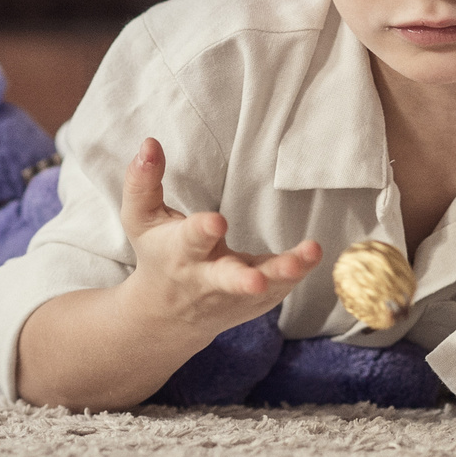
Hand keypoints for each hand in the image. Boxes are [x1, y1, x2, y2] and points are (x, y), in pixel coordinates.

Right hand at [117, 137, 318, 332]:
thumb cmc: (157, 254)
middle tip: (256, 280)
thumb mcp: (141, 219)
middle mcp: (208, 278)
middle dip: (240, 279)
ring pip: (263, 286)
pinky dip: (299, 271)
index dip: (202, 231)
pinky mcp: (258, 301)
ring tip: (307, 255)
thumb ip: (142, 181)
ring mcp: (235, 294)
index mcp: (179, 254)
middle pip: (226, 280)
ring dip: (285, 273)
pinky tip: (313, 253)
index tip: (217, 222)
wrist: (167, 314)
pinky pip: (281, 287)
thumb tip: (150, 142)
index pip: (190, 241)